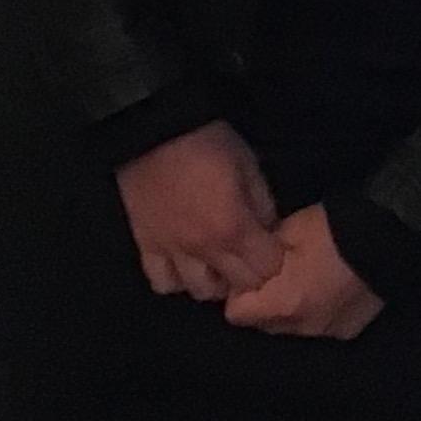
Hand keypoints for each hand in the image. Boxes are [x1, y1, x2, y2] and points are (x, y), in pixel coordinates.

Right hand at [114, 121, 283, 302]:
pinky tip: (184, 263)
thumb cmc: (208, 141)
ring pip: (199, 292)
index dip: (274, 259)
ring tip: (218, 262)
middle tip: (249, 255)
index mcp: (233, 228)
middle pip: (237, 286)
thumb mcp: (248, 164)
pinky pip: (162, 282)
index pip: (267, 269)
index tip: (272, 246)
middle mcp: (204, 250)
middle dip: (250, 274)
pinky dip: (177, 279)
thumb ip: (263, 202)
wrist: (154, 129)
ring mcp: (172, 252)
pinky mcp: (145, 246)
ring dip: (215, 281)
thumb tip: (270, 228)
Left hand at [219, 203, 381, 339]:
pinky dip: (318, 311)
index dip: (239, 291)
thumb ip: (261, 253)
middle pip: (264, 324)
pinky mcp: (349, 331)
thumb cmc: (334, 230)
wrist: (390, 235)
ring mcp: (328, 333)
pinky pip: (319, 327)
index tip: (251, 272)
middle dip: (264, 302)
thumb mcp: (289, 229)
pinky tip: (330, 287)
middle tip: (277, 272)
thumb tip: (248, 262)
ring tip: (306, 278)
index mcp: (283, 304)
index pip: (236, 314)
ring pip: (292, 328)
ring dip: (291, 308)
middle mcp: (303, 328)